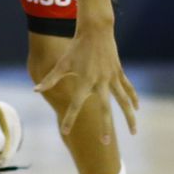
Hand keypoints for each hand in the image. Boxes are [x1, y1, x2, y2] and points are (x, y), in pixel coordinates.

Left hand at [35, 23, 138, 138]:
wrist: (96, 30)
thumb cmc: (76, 47)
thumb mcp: (62, 63)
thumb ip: (51, 79)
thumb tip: (35, 90)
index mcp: (85, 80)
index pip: (75, 104)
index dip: (69, 118)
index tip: (64, 131)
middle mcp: (100, 81)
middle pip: (104, 109)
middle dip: (105, 126)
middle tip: (104, 143)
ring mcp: (112, 77)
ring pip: (123, 101)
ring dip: (129, 117)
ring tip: (134, 132)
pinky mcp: (118, 72)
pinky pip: (128, 88)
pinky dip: (133, 98)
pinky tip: (137, 108)